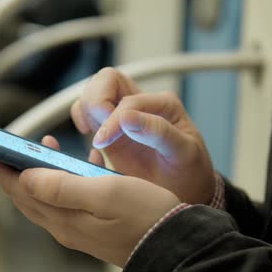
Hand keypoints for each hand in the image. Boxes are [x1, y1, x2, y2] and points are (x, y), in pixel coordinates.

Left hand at [0, 136, 179, 266]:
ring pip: (45, 194)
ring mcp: (79, 226)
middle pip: (26, 192)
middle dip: (8, 167)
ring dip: (35, 170)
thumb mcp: (106, 194)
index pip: (17, 187)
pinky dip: (64, 177)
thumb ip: (63, 187)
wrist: (175, 243)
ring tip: (37, 146)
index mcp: (64, 216)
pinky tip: (79, 161)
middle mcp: (66, 224)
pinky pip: (67, 197)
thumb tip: (25, 178)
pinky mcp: (93, 224)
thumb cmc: (147, 216)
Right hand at [71, 68, 216, 204]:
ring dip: (86, 110)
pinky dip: (81, 118)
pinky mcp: (112, 130)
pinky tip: (93, 142)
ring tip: (97, 138)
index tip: (103, 143)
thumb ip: (158, 132)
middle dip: (95, 102)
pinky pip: (87, 110)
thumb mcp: (183, 153)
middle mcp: (142, 104)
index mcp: (163, 104)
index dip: (111, 120)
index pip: (127, 100)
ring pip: (94, 91)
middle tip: (99, 134)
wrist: (187, 192)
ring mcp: (125, 116)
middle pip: (106, 79)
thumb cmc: (190, 172)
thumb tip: (126, 117)